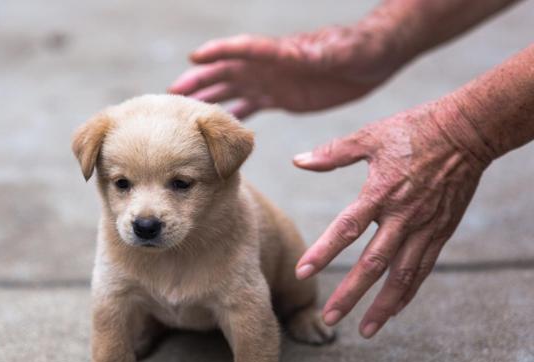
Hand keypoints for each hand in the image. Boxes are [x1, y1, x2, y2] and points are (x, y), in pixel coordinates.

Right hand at [169, 25, 404, 118]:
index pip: (243, 49)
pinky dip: (232, 117)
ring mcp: (271, 82)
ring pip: (231, 92)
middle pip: (225, 73)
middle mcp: (268, 66)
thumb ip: (320, 53)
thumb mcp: (342, 51)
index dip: (218, 52)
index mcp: (280, 52)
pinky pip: (249, 108)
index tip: (193, 58)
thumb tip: (303, 54)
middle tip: (171, 94)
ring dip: (208, 101)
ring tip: (183, 115)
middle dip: (199, 82)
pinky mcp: (280, 98)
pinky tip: (217, 132)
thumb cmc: (358, 49)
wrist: (371, 60)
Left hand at [293, 100, 488, 337]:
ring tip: (364, 330)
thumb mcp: (370, 136)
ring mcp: (426, 228)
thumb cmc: (414, 130)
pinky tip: (394, 310)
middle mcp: (403, 216)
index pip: (347, 229)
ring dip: (383, 306)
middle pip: (373, 264)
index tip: (302, 272)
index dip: (323, 252)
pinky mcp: (441, 232)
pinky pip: (423, 269)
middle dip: (350, 294)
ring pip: (402, 276)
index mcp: (381, 192)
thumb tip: (297, 161)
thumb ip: (333, 153)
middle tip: (329, 317)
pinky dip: (408, 292)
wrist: (467, 131)